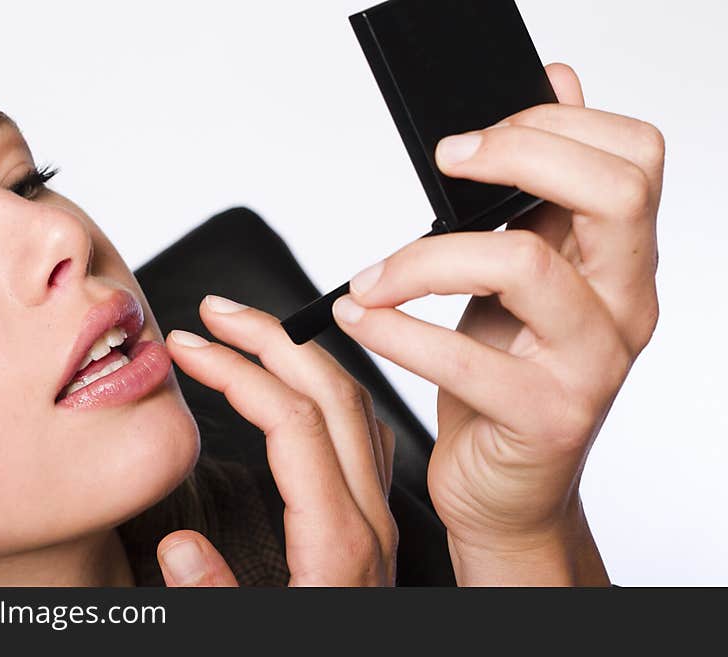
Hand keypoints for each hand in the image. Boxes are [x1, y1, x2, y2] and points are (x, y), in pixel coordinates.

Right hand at [155, 295, 397, 585]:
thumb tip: (179, 544)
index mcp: (338, 544)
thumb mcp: (250, 636)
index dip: (235, 371)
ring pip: (354, 406)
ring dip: (301, 356)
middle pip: (330, 393)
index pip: (292, 422)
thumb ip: (214, 596)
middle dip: (272, 338)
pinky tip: (300, 386)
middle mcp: (369, 520)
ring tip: (251, 333)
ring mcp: (377, 518)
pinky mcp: (374, 526)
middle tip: (217, 311)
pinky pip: (363, 435)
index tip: (186, 345)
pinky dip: (328, 391)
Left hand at [331, 64, 662, 584]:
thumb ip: (539, 199)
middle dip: (518, 156)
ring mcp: (592, 365)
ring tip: (370, 279)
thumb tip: (556, 89)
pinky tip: (359, 319)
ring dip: (423, 260)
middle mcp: (624, 308)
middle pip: (614, 193)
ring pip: (524, 265)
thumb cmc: (507, 381)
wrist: (507, 488)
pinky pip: (465, 359)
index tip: (472, 140)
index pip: (634, 160)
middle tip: (445, 162)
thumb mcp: (521, 282)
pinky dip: (395, 331)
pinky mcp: (546, 418)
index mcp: (618, 264)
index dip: (555, 127)